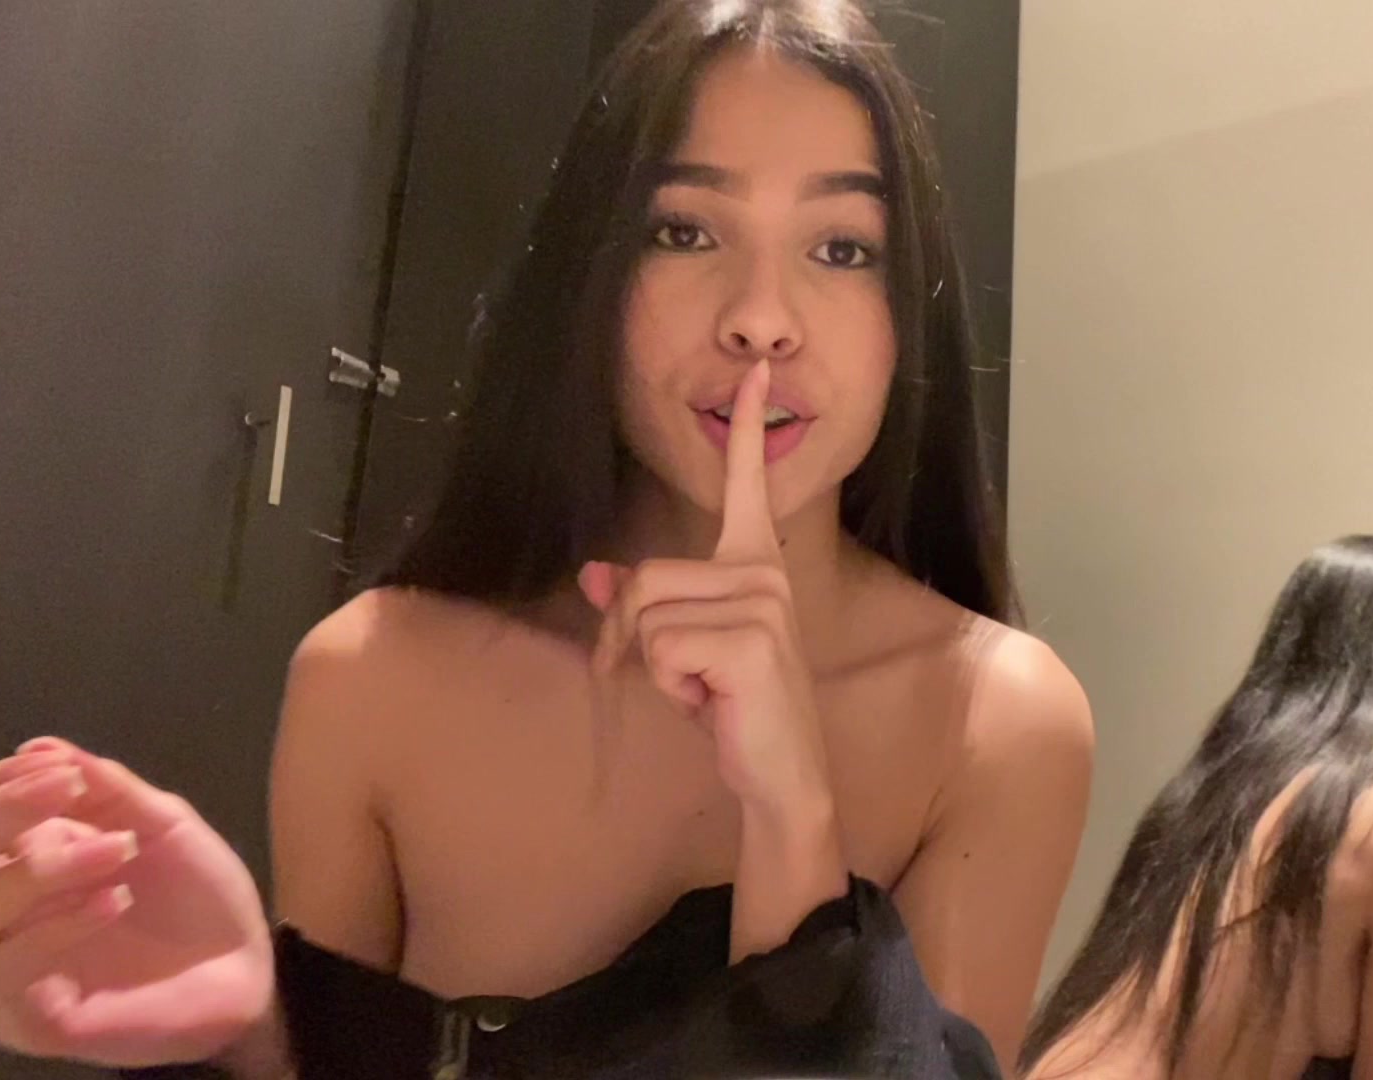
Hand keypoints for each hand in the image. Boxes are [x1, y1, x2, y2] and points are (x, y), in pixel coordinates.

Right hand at [0, 739, 271, 1067]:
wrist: (245, 966)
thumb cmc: (197, 894)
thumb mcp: (161, 825)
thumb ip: (105, 788)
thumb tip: (38, 746)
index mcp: (23, 868)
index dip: (0, 792)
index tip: (50, 766)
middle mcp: (2, 920)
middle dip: (3, 817)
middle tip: (68, 787)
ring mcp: (10, 974)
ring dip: (40, 873)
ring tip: (120, 849)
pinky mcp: (29, 1020)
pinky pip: (7, 975)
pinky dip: (54, 930)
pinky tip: (113, 902)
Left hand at [580, 360, 832, 813]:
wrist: (778, 774)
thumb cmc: (731, 708)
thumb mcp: (677, 653)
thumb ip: (639, 610)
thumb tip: (594, 576)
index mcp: (755, 565)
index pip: (748, 484)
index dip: (745, 428)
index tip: (756, 372)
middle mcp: (764, 574)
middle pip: (644, 576)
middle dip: (634, 636)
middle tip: (680, 679)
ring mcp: (762, 605)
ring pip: (645, 614)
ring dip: (655, 667)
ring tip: (704, 689)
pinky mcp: (750, 641)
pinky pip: (661, 647)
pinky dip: (669, 686)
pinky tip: (712, 702)